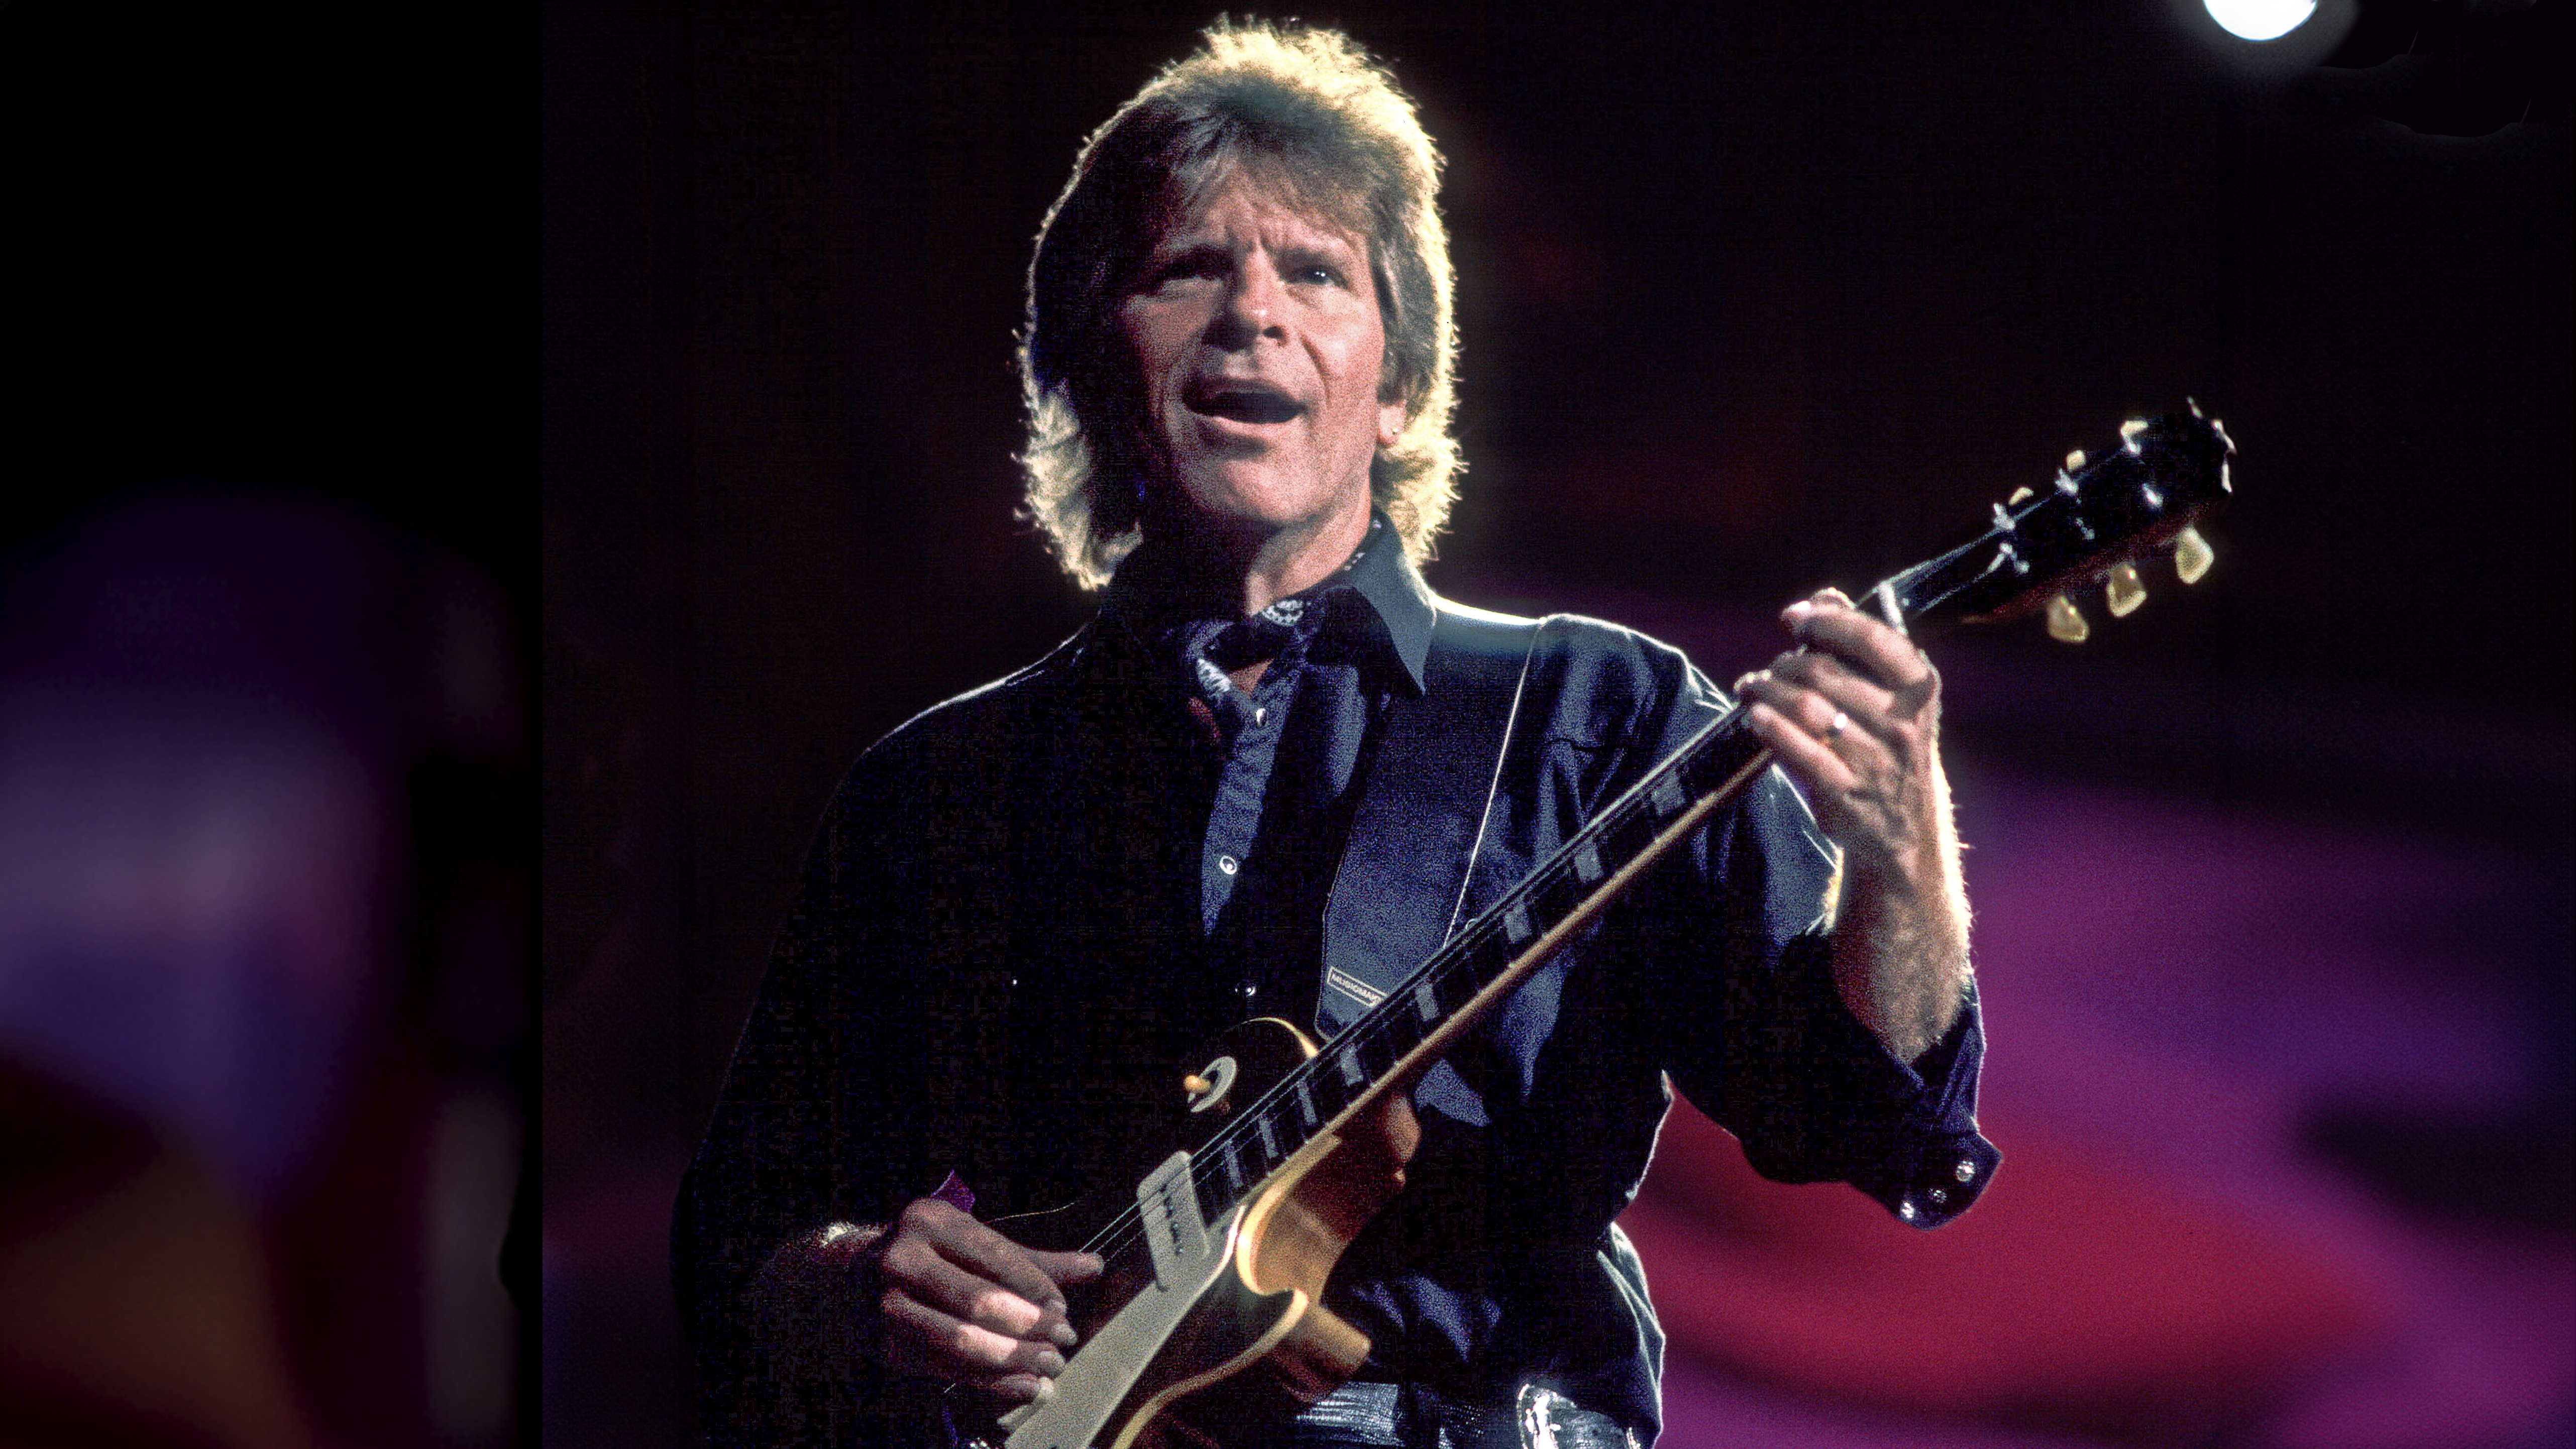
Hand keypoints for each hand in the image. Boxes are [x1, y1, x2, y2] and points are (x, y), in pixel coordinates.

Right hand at [873, 1196, 1103, 1403]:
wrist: (851, 1277)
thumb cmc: (932, 1258)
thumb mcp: (975, 1246)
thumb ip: (1033, 1261)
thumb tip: (1095, 1266)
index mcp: (930, 1220)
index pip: (994, 1255)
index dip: (1035, 1286)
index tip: (1063, 1310)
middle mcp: (903, 1258)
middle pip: (978, 1299)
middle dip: (1029, 1325)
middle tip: (1063, 1343)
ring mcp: (887, 1304)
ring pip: (960, 1339)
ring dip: (1012, 1358)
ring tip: (1049, 1368)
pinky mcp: (885, 1346)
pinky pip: (945, 1369)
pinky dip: (989, 1381)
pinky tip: (1022, 1387)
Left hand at [1734, 588, 1968, 1060]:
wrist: (1904, 835)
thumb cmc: (1890, 750)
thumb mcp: (1893, 698)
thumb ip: (1861, 644)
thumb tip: (1826, 594)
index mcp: (1921, 690)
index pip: (1875, 637)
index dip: (1827, 619)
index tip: (1793, 616)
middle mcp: (1903, 724)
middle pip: (1826, 671)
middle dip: (1785, 663)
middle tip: (1767, 670)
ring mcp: (1876, 762)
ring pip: (1807, 708)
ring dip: (1767, 691)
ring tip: (1750, 688)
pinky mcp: (1846, 795)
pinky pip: (1798, 752)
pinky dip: (1769, 729)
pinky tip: (1754, 718)